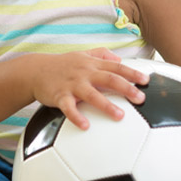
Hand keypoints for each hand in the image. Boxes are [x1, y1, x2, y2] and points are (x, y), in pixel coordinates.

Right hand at [30, 48, 148, 129]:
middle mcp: (84, 73)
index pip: (115, 67)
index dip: (131, 73)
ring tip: (120, 116)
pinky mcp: (59, 95)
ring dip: (106, 105)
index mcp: (91, 64)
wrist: (34, 70)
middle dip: (126, 88)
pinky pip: (69, 107)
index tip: (146, 80)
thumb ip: (101, 54)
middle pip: (108, 79)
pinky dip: (76, 116)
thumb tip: (118, 58)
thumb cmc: (61, 64)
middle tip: (140, 98)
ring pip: (91, 94)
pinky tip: (85, 126)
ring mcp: (72, 84)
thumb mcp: (81, 54)